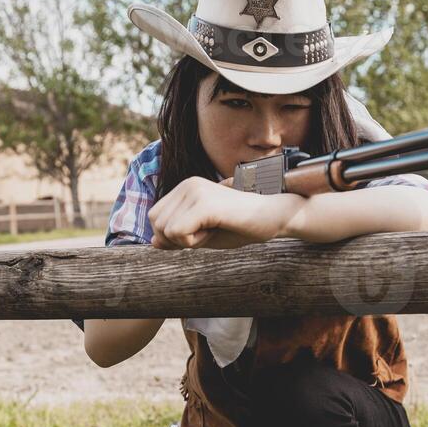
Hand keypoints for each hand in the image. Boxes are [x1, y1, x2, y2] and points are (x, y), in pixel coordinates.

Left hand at [147, 176, 304, 249]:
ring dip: (188, 240)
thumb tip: (154, 242)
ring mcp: (194, 191)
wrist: (273, 217)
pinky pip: (178, 233)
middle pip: (156, 223)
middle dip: (177, 239)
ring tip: (213, 229)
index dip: (173, 235)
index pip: (156, 218)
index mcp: (185, 187)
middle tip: (208, 231)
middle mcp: (187, 184)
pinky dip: (194, 241)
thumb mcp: (204, 234)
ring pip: (165, 230)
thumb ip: (179, 236)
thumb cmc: (242, 226)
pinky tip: (215, 230)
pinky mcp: (203, 203)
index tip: (202, 230)